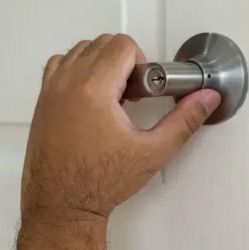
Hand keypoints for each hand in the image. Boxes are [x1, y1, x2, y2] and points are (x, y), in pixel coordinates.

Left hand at [21, 33, 221, 221]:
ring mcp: (50, 91)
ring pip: (80, 49)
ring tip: (113, 96)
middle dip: (124, 61)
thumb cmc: (98, 184)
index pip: (122, 45)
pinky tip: (91, 96)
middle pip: (102, 42)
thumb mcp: (152, 152)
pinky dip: (76, 69)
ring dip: (101, 62)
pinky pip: (59, 64)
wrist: (62, 206)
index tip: (143, 90)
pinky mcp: (41, 101)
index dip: (142, 63)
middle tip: (132, 95)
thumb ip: (184, 120)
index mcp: (94, 91)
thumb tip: (206, 99)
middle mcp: (67, 84)